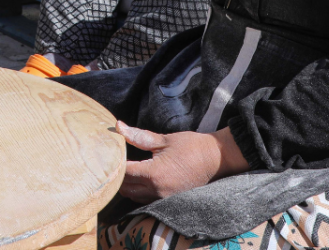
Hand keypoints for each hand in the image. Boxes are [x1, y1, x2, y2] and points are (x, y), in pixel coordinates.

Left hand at [116, 121, 248, 203]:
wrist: (216, 159)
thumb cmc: (191, 146)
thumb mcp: (163, 140)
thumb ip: (138, 136)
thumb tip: (118, 126)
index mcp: (153, 173)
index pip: (123, 172)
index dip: (115, 162)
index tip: (112, 154)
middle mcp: (156, 190)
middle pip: (125, 188)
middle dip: (118, 175)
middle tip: (119, 161)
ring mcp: (163, 198)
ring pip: (134, 196)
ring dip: (128, 185)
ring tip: (130, 170)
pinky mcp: (170, 202)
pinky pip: (146, 200)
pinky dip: (139, 192)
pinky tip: (141, 180)